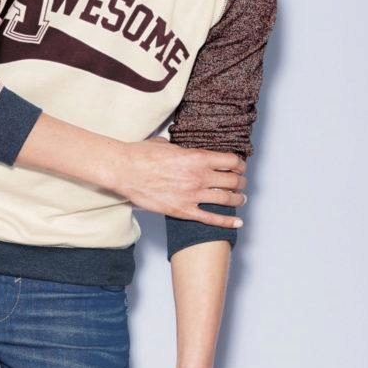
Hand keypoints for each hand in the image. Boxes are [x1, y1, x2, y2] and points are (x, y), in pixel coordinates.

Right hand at [116, 138, 246, 227]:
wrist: (124, 171)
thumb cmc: (141, 155)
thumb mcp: (167, 144)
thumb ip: (183, 150)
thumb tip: (187, 151)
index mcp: (197, 157)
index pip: (230, 161)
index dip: (239, 164)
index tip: (240, 166)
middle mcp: (199, 176)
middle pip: (232, 180)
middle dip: (241, 182)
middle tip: (242, 183)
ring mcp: (192, 195)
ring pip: (226, 199)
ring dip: (238, 199)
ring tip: (241, 200)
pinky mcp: (183, 211)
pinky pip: (211, 218)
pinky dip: (227, 222)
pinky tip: (237, 223)